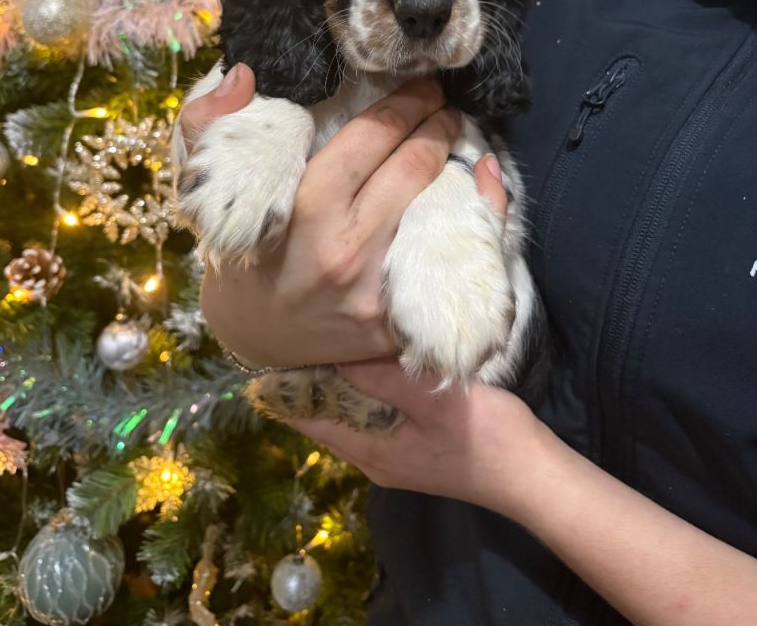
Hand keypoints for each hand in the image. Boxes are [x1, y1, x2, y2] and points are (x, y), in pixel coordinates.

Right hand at [178, 65, 461, 367]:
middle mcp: (346, 249)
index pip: (371, 138)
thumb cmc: (236, 252)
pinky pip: (452, 258)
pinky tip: (478, 187)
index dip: (404, 102)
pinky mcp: (397, 322)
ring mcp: (376, 290)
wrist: (251, 336)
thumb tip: (240, 74)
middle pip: (412, 167)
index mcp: (302, 209)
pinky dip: (476, 217)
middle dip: (436, 124)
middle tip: (444, 103)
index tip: (421, 83)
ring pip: (440, 207)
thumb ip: (207, 121)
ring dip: (456, 162)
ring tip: (454, 135)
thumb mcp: (204, 187)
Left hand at [285, 357, 549, 517]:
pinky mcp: (416, 440)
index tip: (267, 351)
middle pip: (327, 414)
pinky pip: (376, 409)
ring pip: (352, 410)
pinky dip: (366, 384)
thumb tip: (335, 353)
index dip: (285, 390)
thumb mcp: (431, 401)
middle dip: (311, 378)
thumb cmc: (484, 438)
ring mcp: (397, 449)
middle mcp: (375, 454)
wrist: (534, 473)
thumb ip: (383, 378)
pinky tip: (371, 354)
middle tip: (296, 328)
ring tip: (327, 332)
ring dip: (340, 378)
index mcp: (370, 451)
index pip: (309, 421)